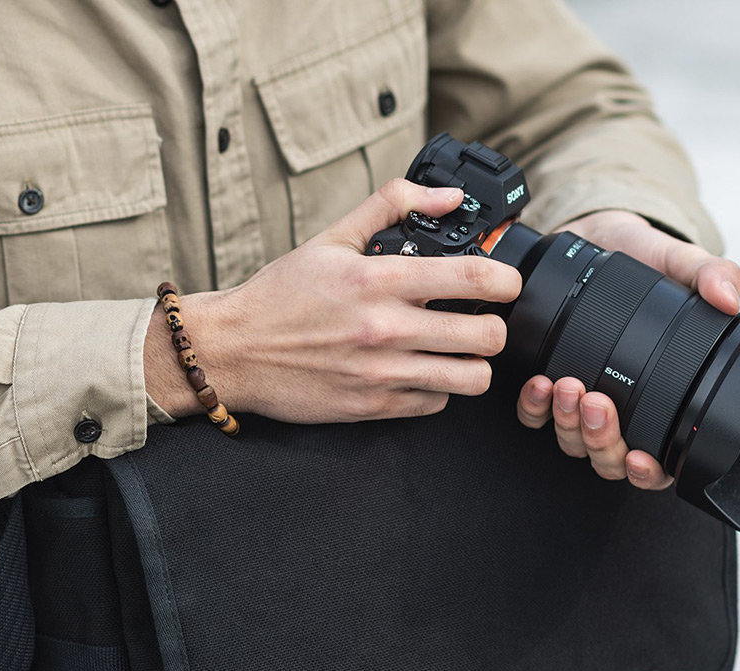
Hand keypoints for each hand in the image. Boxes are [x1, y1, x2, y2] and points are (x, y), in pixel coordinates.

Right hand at [145, 180, 520, 422]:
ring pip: (471, 379)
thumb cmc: (280, 297)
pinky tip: (424, 372)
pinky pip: (435, 404)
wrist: (233, 352)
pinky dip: (438, 390)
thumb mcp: (331, 238)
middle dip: (495, 326)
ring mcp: (383, 372)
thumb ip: (392, 204)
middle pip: (486, 337)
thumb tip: (447, 196)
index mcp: (379, 280)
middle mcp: (386, 329)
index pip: (472, 278)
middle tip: (484, 321)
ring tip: (461, 353)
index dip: (506, 280)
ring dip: (474, 364)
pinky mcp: (374, 406)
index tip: (506, 283)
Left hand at [515, 210, 739, 489]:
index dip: (649, 473)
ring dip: (568, 422)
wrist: (595, 238)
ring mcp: (580, 403)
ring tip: (567, 386)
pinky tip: (539, 384)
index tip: (641, 459)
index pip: (659, 461)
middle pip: (609, 459)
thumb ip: (710, 273)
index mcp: (661, 397)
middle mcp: (620, 410)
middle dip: (601, 439)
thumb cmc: (642, 261)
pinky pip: (535, 417)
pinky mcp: (545, 387)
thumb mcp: (679, 261)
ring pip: (572, 442)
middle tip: (597, 403)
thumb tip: (728, 295)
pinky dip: (534, 408)